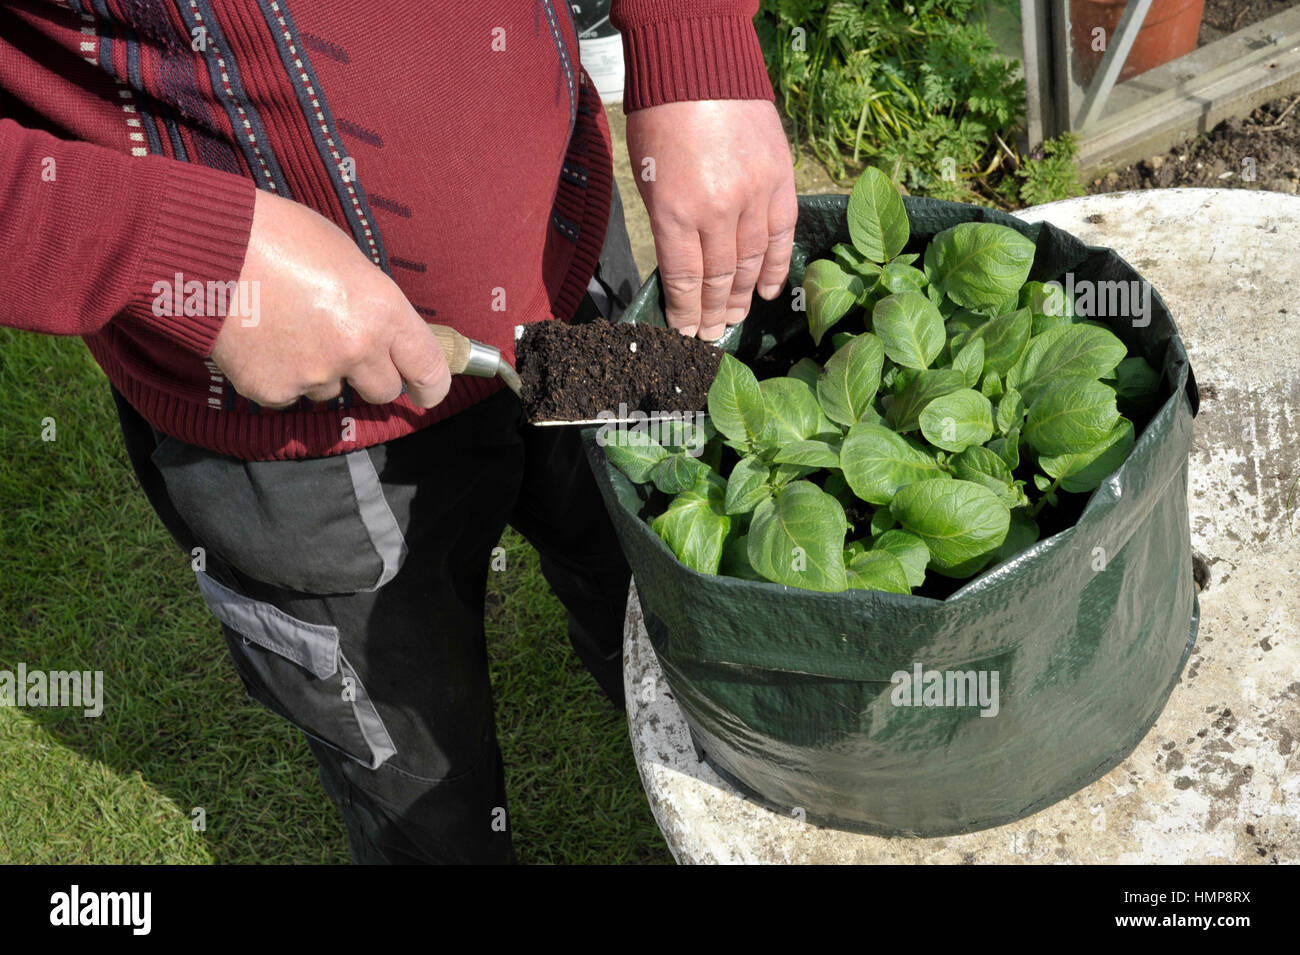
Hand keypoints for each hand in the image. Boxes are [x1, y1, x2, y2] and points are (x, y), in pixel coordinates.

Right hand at [210, 189, 450, 408]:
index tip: (426, 392)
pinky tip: (260, 340)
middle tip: (344, 347)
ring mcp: (313, 375)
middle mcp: (356, 349)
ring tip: (287, 328)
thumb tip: (382, 331)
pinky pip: (288, 396)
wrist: (203, 247)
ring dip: (319, 372)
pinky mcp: (272, 391)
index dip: (431, 386)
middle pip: (383, 390)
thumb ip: (372, 302)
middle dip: (370, 375)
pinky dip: (279, 376)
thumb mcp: (346, 257)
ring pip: (331, 392)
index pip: (428, 369)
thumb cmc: (276, 236)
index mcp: (383, 310)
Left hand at [627, 99, 796, 340]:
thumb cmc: (660, 120)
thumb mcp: (647, 178)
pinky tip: (764, 291)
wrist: (699, 66)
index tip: (683, 334)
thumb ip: (666, 224)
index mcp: (675, 210)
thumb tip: (681, 269)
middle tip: (709, 336)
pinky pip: (781, 235)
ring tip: (733, 320)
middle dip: (711, 313)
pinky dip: (774, 267)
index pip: (684, 279)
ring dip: (740, 297)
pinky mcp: (780, 180)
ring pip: (751, 262)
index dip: (684, 313)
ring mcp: (754, 195)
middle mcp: (717, 210)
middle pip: (718, 278)